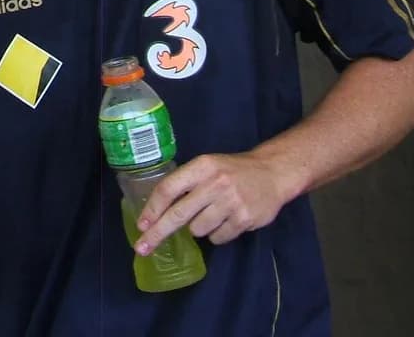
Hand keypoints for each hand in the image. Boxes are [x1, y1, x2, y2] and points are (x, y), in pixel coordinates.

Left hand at [134, 152, 285, 254]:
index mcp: (202, 166)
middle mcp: (215, 183)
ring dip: (199, 228)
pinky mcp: (244, 219)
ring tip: (213, 213)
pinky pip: (217, 238)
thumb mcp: (208, 166)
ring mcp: (230, 202)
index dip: (152, 208)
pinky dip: (217, 233)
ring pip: (197, 230)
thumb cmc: (232, 170)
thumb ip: (186, 183)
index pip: (169, 188)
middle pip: (178, 214)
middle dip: (157, 233)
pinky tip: (228, 219)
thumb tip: (157, 212)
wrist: (272, 172)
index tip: (141, 225)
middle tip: (142, 248)